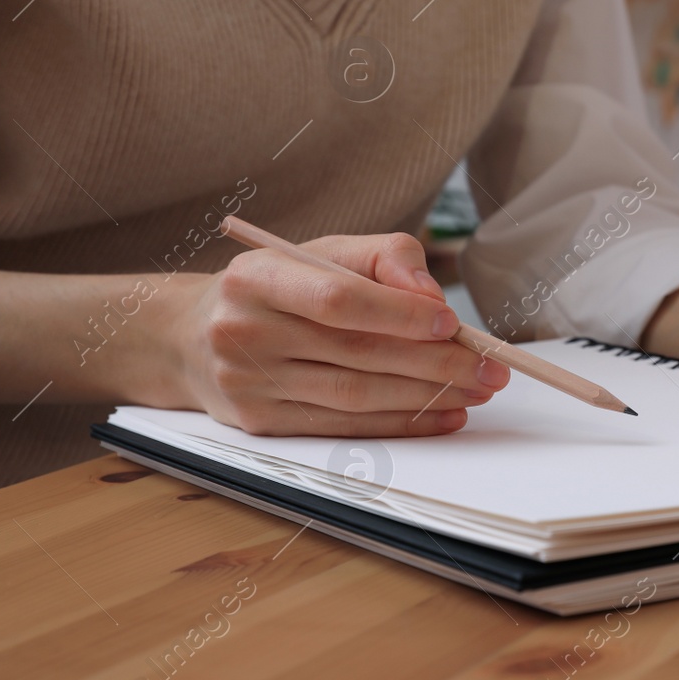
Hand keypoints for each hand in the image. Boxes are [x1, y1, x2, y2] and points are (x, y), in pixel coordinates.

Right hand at [171, 233, 509, 436]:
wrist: (190, 337)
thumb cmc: (274, 288)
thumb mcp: (319, 252)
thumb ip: (383, 257)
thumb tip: (432, 296)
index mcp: (257, 278)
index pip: (337, 300)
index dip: (399, 314)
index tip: (452, 324)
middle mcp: (245, 331)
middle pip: (354, 353)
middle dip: (433, 363)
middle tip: (488, 367)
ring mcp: (249, 383)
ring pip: (353, 395)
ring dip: (425, 397)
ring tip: (476, 390)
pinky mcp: (260, 423)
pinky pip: (342, 427)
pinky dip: (400, 424)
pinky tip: (442, 415)